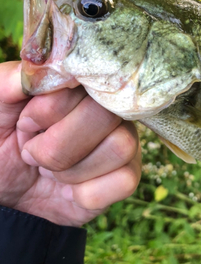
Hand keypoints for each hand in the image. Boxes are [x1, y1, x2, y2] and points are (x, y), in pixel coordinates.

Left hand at [0, 61, 140, 225]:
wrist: (3, 186)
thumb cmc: (0, 136)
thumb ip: (7, 80)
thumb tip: (38, 70)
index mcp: (79, 85)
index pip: (86, 84)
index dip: (51, 109)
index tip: (25, 123)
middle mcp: (109, 108)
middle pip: (108, 117)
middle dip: (58, 146)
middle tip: (32, 153)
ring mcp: (122, 142)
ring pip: (121, 147)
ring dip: (72, 170)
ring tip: (51, 170)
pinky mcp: (126, 177)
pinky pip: (125, 181)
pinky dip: (88, 193)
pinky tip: (71, 190)